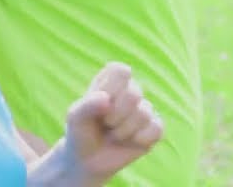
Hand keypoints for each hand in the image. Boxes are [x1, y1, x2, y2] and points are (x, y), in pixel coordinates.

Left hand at [63, 62, 162, 180]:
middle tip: (105, 124)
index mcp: (112, 80)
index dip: (111, 88)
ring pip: (144, 114)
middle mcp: (131, 91)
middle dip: (115, 116)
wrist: (88, 161)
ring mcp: (144, 109)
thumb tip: (106, 100)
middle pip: (134, 94)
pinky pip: (156, 129)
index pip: (121, 71)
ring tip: (113, 135)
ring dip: (123, 131)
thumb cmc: (81, 132)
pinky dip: (139, 139)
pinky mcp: (154, 128)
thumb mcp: (76, 118)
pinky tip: (129, 142)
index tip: (100, 102)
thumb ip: (87, 105)